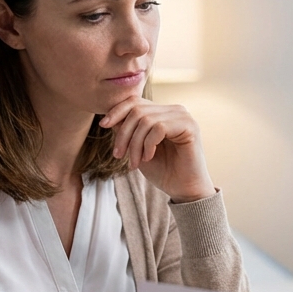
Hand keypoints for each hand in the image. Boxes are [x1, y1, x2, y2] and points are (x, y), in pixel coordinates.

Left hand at [99, 97, 215, 202]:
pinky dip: (148, 144)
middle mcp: (174, 110)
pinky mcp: (189, 126)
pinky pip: (159, 127)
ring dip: (135, 144)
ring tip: (135, 162)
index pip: (135, 101)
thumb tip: (110, 117)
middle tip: (119, 155)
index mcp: (163, 112)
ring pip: (146, 120)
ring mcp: (183, 116)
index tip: (103, 126)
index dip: (116, 111)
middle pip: (137, 110)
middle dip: (123, 134)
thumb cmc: (162, 171)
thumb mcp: (138, 148)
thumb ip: (128, 131)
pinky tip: (149, 157)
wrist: (183, 190)